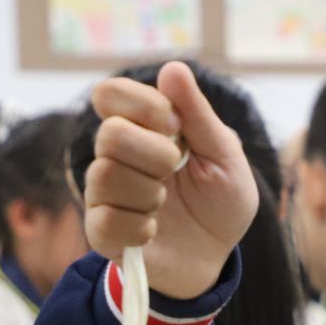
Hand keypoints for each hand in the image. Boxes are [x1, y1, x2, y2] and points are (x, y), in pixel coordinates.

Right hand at [84, 61, 257, 298]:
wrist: (217, 256)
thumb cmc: (221, 201)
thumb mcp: (224, 155)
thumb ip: (198, 115)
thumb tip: (173, 69)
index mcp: (141, 127)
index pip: (109, 93)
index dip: (142, 106)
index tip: (176, 127)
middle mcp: (115, 155)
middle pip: (110, 134)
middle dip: (155, 155)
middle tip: (175, 171)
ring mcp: (104, 192)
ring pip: (104, 176)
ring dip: (149, 194)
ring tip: (164, 206)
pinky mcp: (101, 231)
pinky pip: (106, 220)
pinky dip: (139, 228)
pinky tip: (153, 231)